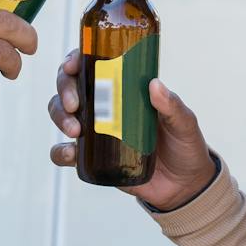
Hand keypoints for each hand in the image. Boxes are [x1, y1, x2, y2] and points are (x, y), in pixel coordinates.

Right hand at [46, 49, 216, 210]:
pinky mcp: (92, 159)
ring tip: (75, 130)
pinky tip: (70, 154)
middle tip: (74, 104)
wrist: (184, 185)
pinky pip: (65, 153)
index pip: (92, 66)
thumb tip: (155, 85)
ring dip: (60, 117)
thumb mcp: (184, 123)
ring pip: (62, 114)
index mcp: (125, 89)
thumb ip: (172, 106)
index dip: (75, 60)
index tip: (73, 64)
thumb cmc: (184, 145)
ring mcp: (96, 131)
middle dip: (65, 90)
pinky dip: (60, 152)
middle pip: (70, 86)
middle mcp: (104, 105)